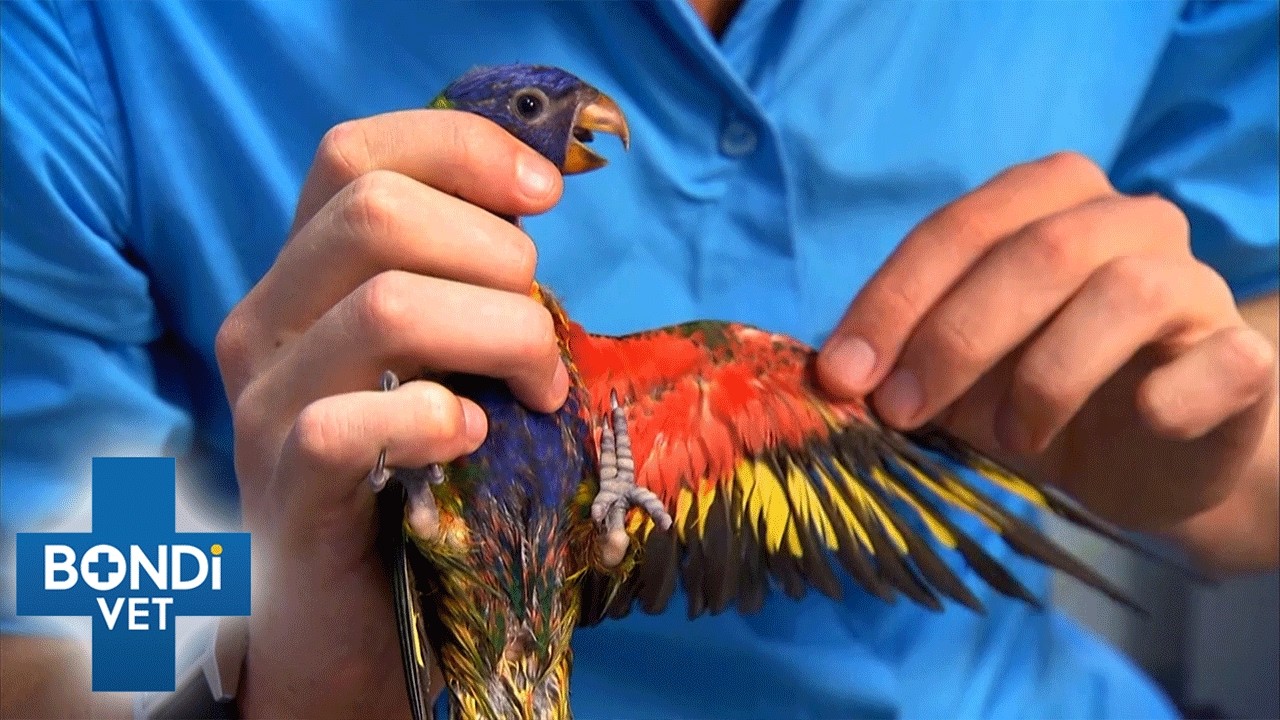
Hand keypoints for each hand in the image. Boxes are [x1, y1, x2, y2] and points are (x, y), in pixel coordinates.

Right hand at [214, 110, 567, 717]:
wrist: (348, 609)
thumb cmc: (414, 465)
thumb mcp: (435, 350)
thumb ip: (460, 276)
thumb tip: (534, 200)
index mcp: (303, 273)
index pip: (355, 154)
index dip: (461, 152)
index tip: (546, 195)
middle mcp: (264, 322)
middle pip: (375, 214)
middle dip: (496, 257)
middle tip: (540, 327)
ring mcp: (261, 407)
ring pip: (384, 309)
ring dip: (501, 337)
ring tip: (539, 391)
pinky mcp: (282, 492)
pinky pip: (342, 428)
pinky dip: (431, 418)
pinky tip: (475, 435)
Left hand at [817, 152, 1276, 539]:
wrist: (1143, 461)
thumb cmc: (1033, 396)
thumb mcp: (954, 372)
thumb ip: (901, 356)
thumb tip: (833, 372)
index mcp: (1046, 200)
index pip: (959, 229)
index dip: (894, 301)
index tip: (843, 374)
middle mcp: (1126, 219)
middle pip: (1037, 252)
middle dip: (953, 337)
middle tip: (901, 411)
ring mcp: (1194, 282)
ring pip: (1124, 291)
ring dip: (1048, 375)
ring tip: (1013, 437)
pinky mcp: (1242, 354)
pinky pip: (1220, 361)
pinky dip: (1170, 397)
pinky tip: (1141, 420)